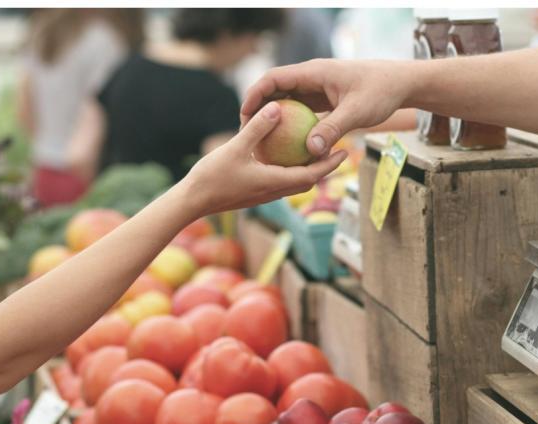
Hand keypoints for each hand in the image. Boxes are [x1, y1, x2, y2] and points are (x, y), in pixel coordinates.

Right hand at [181, 101, 347, 217]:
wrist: (192, 201)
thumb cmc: (212, 176)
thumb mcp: (235, 147)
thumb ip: (257, 128)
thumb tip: (277, 107)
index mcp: (274, 182)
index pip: (312, 175)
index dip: (330, 164)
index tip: (345, 151)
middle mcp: (274, 191)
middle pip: (308, 180)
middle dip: (325, 167)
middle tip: (338, 150)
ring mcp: (264, 194)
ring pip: (294, 182)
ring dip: (308, 169)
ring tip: (316, 151)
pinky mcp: (255, 193)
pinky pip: (280, 180)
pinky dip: (290, 169)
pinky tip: (285, 155)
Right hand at [242, 59, 412, 156]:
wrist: (401, 84)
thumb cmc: (381, 92)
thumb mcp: (357, 112)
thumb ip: (333, 129)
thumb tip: (310, 150)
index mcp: (314, 72)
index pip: (274, 78)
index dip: (255, 95)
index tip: (244, 115)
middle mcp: (312, 78)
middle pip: (276, 90)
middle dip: (259, 109)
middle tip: (246, 132)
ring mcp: (318, 88)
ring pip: (288, 101)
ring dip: (275, 118)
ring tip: (262, 141)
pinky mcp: (325, 99)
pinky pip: (302, 111)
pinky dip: (293, 125)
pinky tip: (288, 146)